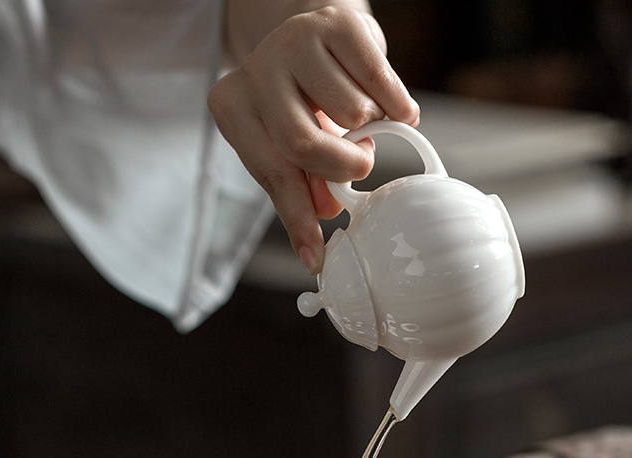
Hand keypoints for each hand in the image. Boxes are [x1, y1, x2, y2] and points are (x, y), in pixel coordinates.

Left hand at [208, 5, 418, 273]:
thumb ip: (305, 183)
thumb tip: (325, 214)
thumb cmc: (304, 104)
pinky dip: (397, 105)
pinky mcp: (336, 23)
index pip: (271, 174)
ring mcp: (293, 42)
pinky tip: (398, 110)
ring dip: (368, 125)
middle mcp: (255, 72)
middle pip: (301, 144)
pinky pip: (378, 81)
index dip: (297, 218)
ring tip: (363, 117)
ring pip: (348, 112)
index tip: (316, 259)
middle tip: (362, 166)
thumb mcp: (294, 150)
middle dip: (341, 166)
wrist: (322, 39)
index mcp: (233, 110)